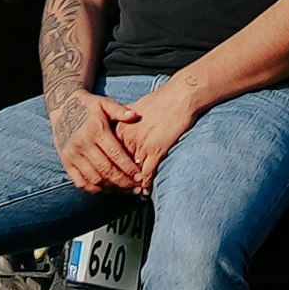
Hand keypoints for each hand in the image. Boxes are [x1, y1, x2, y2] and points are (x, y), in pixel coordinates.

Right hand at [46, 79, 137, 196]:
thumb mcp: (104, 103)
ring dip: (111, 187)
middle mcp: (82, 144)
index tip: (141, 176)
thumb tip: (135, 115)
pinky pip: (81, 181)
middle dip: (123, 181)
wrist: (62, 108)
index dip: (129, 168)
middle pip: (106, 170)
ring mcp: (72, 155)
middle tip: (137, 188)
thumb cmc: (88, 106)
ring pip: (94, 178)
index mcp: (95, 130)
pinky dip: (95, 188)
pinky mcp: (66, 162)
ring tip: (125, 190)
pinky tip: (108, 189)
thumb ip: (120, 110)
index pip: (115, 154)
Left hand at [105, 78, 218, 195]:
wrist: (179, 96)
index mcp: (120, 128)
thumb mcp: (134, 108)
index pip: (109, 154)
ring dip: (132, 185)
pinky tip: (146, 190)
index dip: (109, 167)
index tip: (109, 177)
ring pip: (132, 172)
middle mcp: (128, 138)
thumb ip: (123, 120)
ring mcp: (142, 145)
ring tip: (132, 193)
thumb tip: (118, 127)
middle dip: (118, 179)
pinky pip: (148, 172)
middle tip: (118, 190)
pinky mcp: (157, 150)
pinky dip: (147, 183)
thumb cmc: (160, 100)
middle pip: (118, 165)